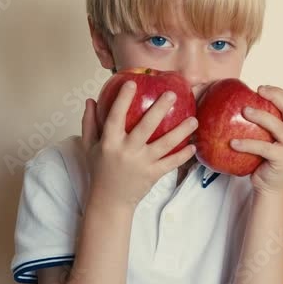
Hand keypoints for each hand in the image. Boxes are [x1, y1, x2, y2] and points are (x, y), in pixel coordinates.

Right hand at [81, 82, 197, 210]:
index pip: (115, 117)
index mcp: (109, 143)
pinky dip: (183, 156)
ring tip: (194, 120)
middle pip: (145, 127)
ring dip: (181, 132)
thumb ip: (89, 123)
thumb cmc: (99, 170)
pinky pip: (171, 163)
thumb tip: (91, 100)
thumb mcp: (88, 147)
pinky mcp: (152, 175)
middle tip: (172, 94)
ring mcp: (141, 164)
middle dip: (159, 109)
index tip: (131, 82)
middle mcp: (126, 151)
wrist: (109, 201)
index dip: (122, 100)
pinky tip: (193, 146)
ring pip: (164, 145)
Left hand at [231, 85, 282, 195]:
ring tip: (244, 111)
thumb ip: (274, 123)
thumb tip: (250, 100)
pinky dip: (247, 144)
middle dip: (275, 96)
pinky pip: (263, 147)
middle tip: (257, 91)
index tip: (262, 88)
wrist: (272, 189)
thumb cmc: (269, 161)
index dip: (280, 92)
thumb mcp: (277, 139)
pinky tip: (232, 142)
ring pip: (277, 126)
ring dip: (260, 115)